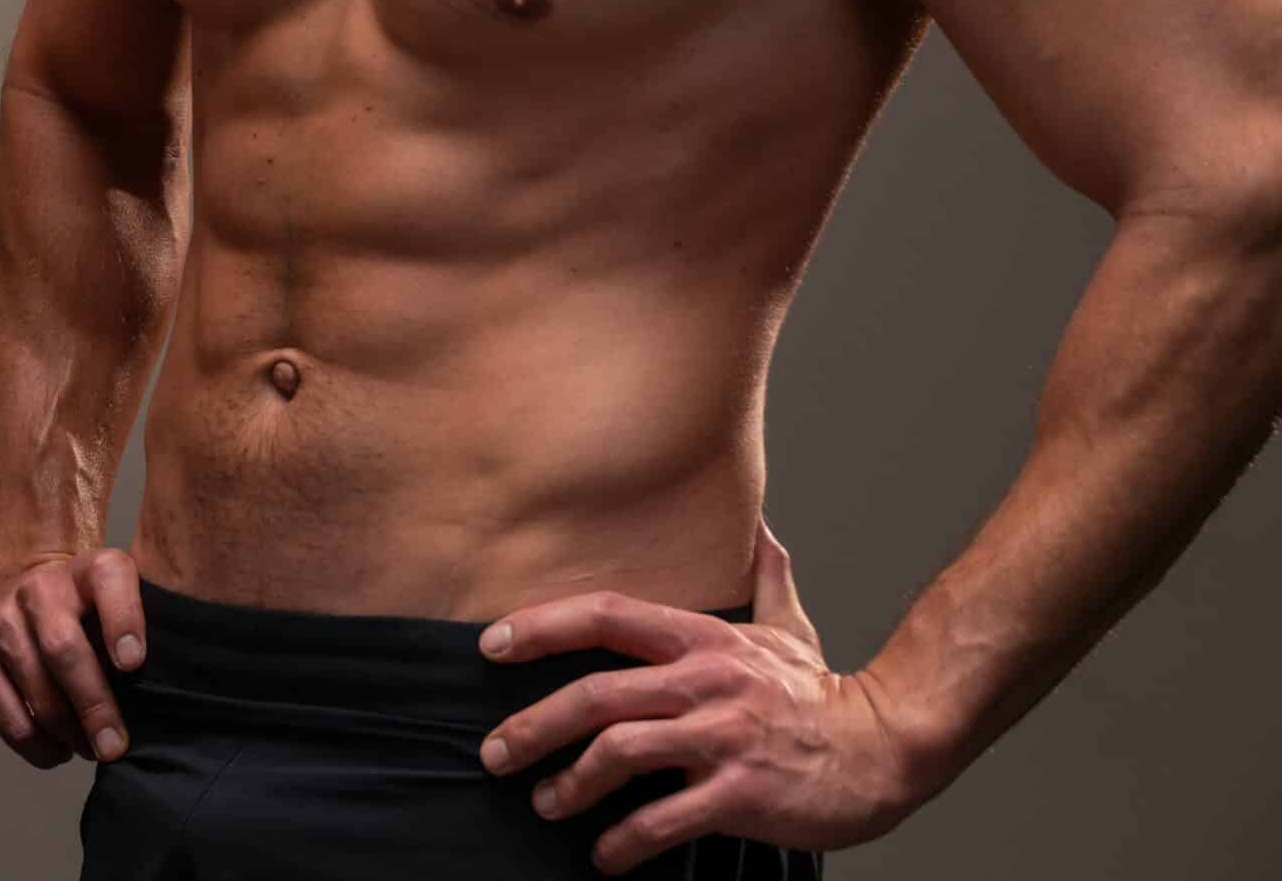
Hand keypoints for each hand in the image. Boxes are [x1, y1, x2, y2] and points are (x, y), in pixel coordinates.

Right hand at [0, 546, 145, 768]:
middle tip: (114, 747)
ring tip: (89, 750)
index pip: (109, 580)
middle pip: (63, 649)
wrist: (20, 590)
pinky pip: (5, 711)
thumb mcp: (121, 606)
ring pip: (34, 687)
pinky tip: (56, 749)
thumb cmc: (87, 613)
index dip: (122, 621)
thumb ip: (140, 633)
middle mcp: (38, 586)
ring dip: (66, 732)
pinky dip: (34, 742)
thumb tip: (153, 700)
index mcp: (89, 568)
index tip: (133, 664)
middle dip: (93, 706)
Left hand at [478, 520, 919, 872]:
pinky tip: (605, 855)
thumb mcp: (791, 627)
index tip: (492, 644)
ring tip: (545, 804)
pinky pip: (662, 819)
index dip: (541, 626)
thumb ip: (765, 578)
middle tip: (495, 753)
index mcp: (702, 639)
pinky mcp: (739, 795)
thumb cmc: (824, 695)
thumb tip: (760, 529)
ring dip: (569, 785)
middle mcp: (704, 682)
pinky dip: (624, 841)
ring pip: (619, 755)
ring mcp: (720, 738)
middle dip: (532, 726)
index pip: (605, 615)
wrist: (887, 749)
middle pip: (595, 694)